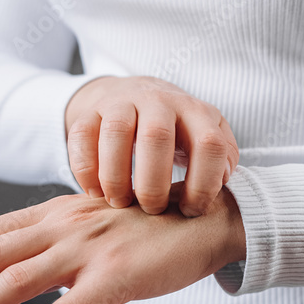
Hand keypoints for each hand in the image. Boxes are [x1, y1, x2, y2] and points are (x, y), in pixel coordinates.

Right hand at [65, 76, 239, 216]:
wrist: (135, 94)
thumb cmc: (177, 128)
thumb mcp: (208, 134)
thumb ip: (222, 157)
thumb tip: (221, 182)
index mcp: (195, 111)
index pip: (209, 143)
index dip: (203, 183)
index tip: (190, 210)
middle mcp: (159, 101)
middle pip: (156, 137)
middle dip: (153, 183)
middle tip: (152, 209)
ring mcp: (122, 102)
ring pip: (115, 133)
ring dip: (115, 177)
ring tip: (119, 203)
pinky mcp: (90, 111)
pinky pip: (80, 136)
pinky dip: (85, 170)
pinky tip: (95, 192)